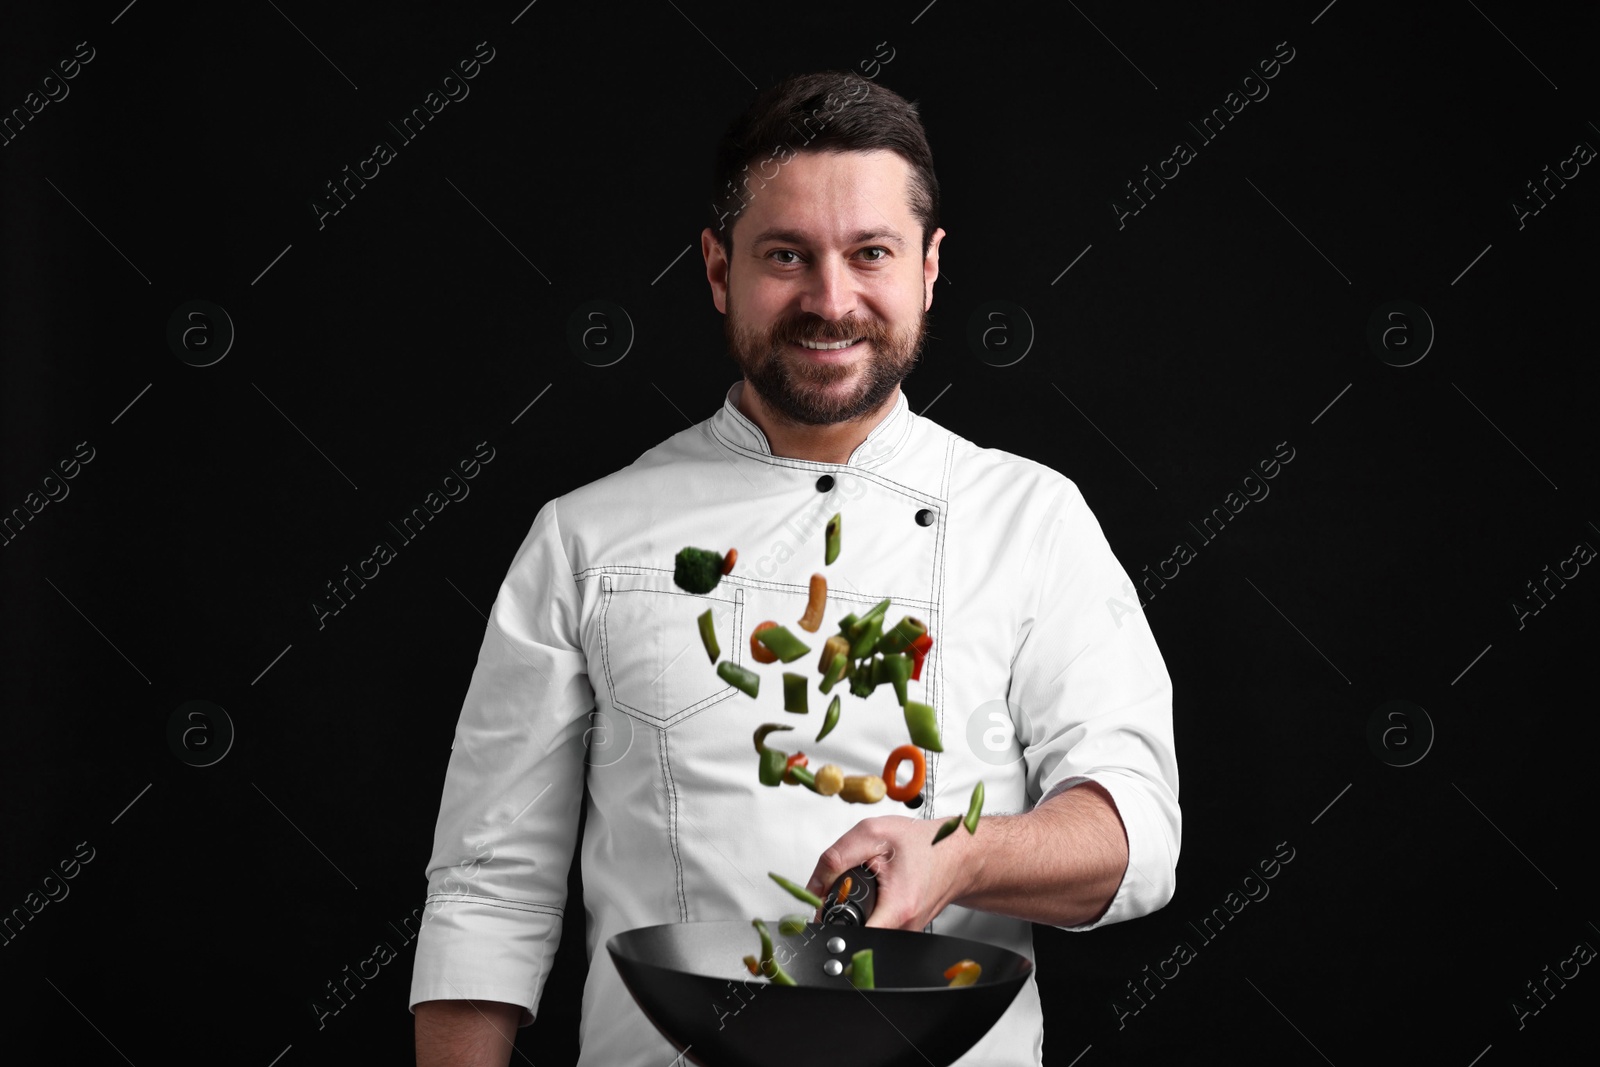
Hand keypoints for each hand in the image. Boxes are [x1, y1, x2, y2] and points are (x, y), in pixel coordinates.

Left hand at [804, 815, 971, 929]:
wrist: (959, 853)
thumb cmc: (928, 843)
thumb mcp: (873, 834)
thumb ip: (836, 858)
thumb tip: (812, 888)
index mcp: (897, 908)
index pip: (851, 935)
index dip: (828, 923)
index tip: (819, 909)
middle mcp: (904, 927)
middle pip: (854, 931)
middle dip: (839, 909)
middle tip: (843, 885)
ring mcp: (906, 931)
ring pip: (864, 928)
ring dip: (854, 907)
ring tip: (863, 884)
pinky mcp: (906, 929)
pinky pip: (877, 924)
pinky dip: (869, 907)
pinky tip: (876, 890)